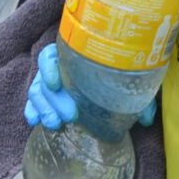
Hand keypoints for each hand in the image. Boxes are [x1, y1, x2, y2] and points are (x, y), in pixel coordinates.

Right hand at [23, 43, 157, 129]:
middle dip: (54, 100)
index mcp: (72, 54)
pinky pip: (34, 103)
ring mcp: (50, 83)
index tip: (57, 84)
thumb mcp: (129, 78)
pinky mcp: (47, 98)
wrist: (113, 78)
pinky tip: (34, 121)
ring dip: (44, 109)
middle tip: (71, 116)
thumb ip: (138, 93)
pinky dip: (32, 111)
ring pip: (36, 92)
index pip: (50, 55)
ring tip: (55, 125)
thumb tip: (146, 120)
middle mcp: (57, 67)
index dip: (49, 68)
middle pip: (44, 79)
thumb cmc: (117, 72)